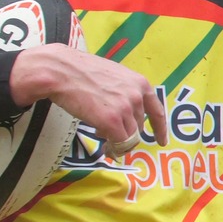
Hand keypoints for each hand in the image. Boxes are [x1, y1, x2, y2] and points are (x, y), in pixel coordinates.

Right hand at [11, 46, 165, 151]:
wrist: (62, 71)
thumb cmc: (81, 72)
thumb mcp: (112, 76)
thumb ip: (123, 92)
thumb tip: (124, 113)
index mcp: (139, 83)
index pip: (156, 111)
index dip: (159, 129)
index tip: (161, 141)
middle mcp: (136, 96)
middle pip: (138, 127)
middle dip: (126, 133)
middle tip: (108, 132)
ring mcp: (125, 109)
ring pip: (129, 137)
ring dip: (117, 142)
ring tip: (102, 137)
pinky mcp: (111, 121)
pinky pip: (119, 143)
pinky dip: (113, 150)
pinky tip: (104, 149)